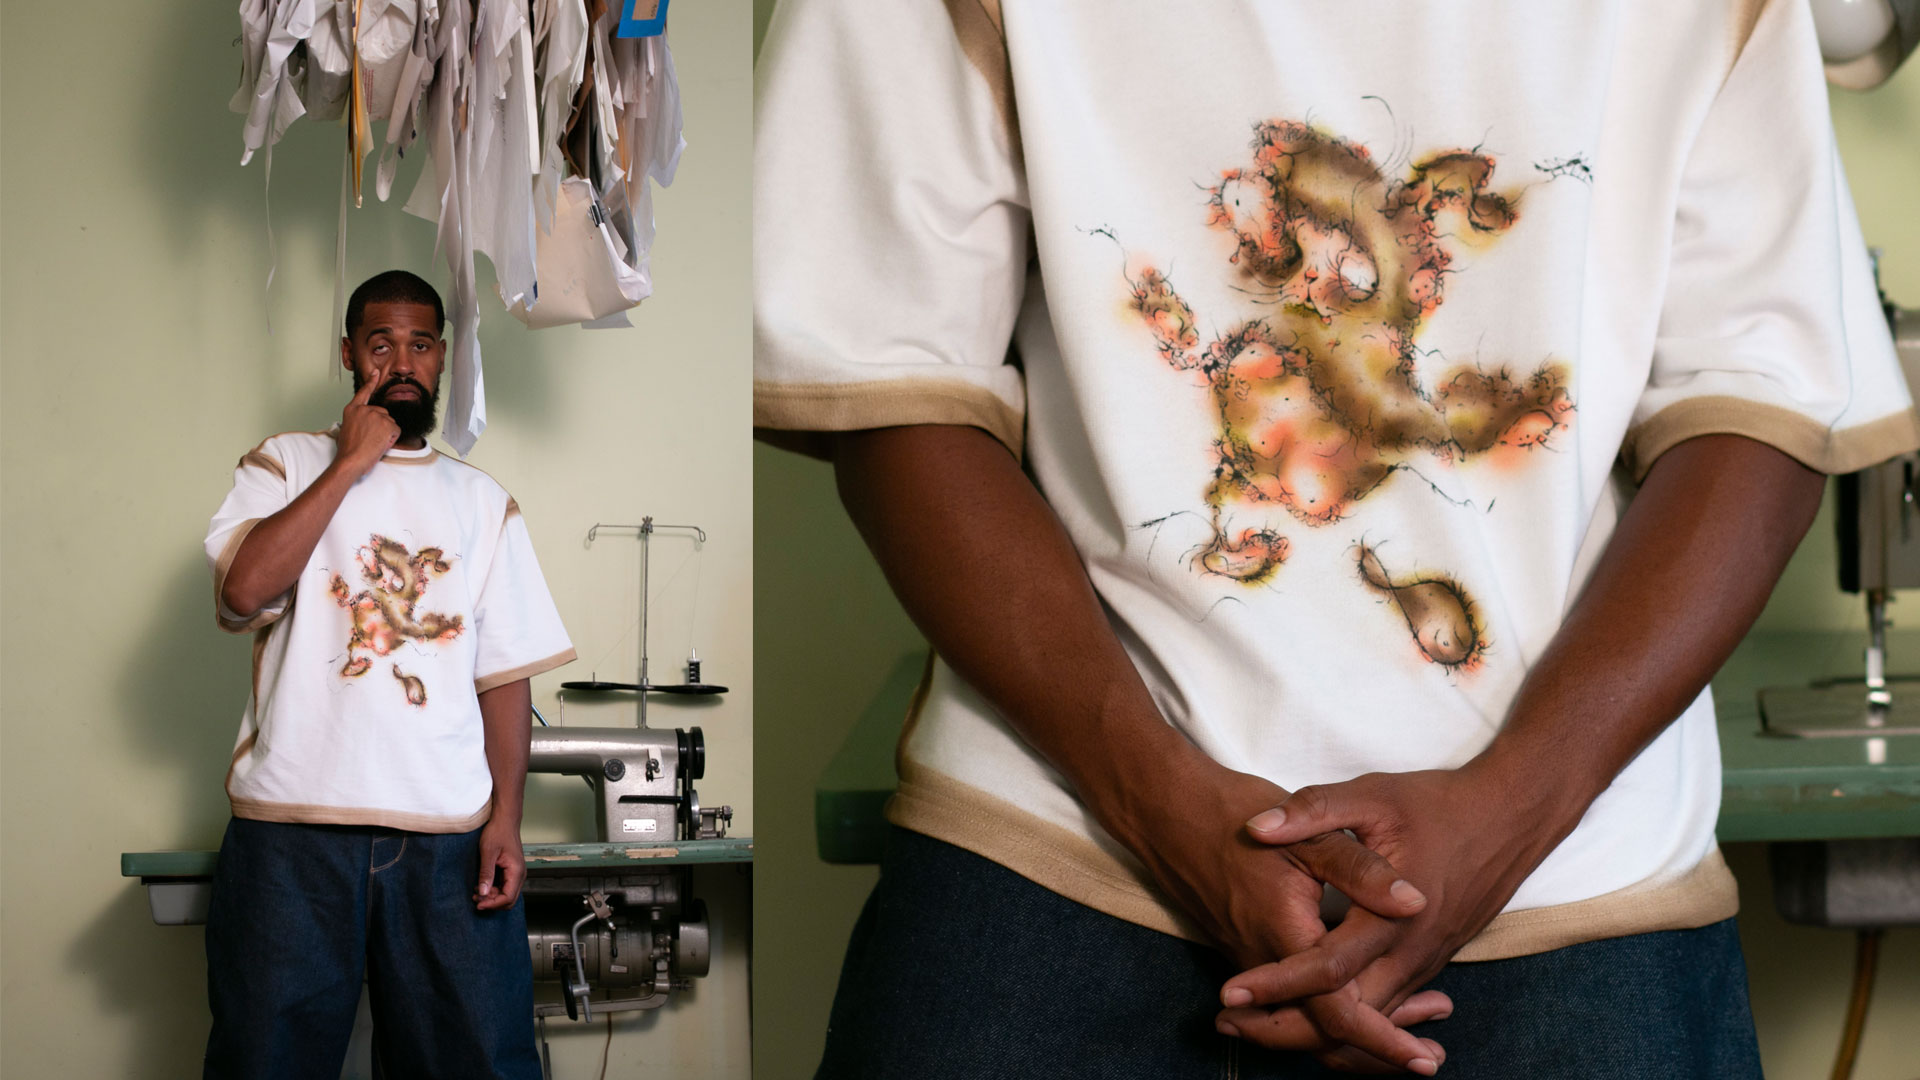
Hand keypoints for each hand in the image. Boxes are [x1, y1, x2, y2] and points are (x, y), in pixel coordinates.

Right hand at [337, 374, 398, 475]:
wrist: (351, 460)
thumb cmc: (347, 450)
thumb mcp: (346, 429)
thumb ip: (356, 420)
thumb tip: (361, 424)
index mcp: (352, 409)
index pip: (364, 392)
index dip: (371, 382)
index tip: (376, 372)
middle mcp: (364, 409)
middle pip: (382, 413)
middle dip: (381, 426)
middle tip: (369, 439)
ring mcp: (376, 415)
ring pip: (390, 423)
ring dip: (385, 433)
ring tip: (372, 442)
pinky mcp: (387, 423)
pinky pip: (396, 431)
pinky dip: (391, 439)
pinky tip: (380, 443)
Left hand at [473, 817, 525, 910]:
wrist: (505, 820)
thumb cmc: (498, 832)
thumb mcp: (488, 853)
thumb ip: (486, 873)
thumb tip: (483, 893)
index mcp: (516, 871)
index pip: (508, 897)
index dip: (493, 904)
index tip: (478, 903)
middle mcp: (520, 874)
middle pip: (509, 899)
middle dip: (493, 902)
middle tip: (476, 898)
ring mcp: (517, 873)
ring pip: (507, 894)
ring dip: (493, 897)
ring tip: (476, 892)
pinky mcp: (512, 870)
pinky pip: (505, 887)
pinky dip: (494, 890)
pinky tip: (482, 885)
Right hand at [1118, 761, 1451, 1072]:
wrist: (1166, 810)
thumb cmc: (1233, 813)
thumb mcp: (1307, 832)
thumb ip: (1361, 871)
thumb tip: (1414, 903)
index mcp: (1285, 934)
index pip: (1337, 1012)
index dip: (1383, 1040)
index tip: (1422, 1060)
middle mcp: (1263, 960)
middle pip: (1321, 1034)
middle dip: (1376, 1051)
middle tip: (1429, 1058)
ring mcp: (1250, 958)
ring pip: (1306, 1020)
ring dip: (1358, 1032)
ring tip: (1416, 1029)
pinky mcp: (1245, 948)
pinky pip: (1290, 999)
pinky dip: (1332, 1010)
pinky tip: (1368, 993)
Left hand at [1215, 766, 1573, 1067]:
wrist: (1513, 814)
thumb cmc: (1439, 803)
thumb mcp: (1372, 794)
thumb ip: (1312, 811)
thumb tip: (1256, 827)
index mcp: (1393, 917)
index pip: (1326, 970)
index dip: (1275, 984)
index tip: (1229, 994)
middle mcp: (1412, 953)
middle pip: (1347, 1019)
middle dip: (1286, 1028)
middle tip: (1226, 1024)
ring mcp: (1425, 963)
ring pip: (1368, 1022)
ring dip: (1315, 1031)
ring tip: (1253, 1024)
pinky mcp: (1430, 962)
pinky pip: (1386, 1008)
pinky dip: (1348, 1022)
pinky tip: (1308, 1015)